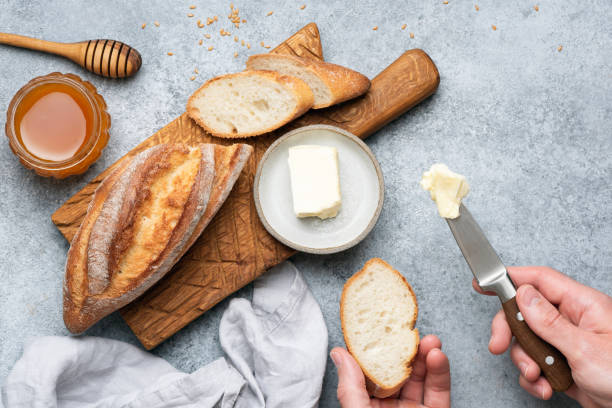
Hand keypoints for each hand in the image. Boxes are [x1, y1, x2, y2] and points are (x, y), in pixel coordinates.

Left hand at [331, 334, 449, 407]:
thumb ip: (351, 388)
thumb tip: (339, 352)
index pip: (370, 374)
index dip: (376, 350)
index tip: (381, 329)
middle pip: (399, 373)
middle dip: (406, 351)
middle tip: (410, 331)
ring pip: (421, 379)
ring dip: (426, 357)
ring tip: (429, 340)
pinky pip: (439, 394)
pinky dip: (440, 374)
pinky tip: (438, 357)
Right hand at [474, 266, 611, 406]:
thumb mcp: (585, 349)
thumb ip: (549, 321)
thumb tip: (522, 294)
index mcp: (584, 305)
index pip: (540, 280)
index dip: (511, 278)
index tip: (483, 282)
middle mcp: (574, 321)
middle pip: (526, 311)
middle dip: (509, 330)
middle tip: (497, 346)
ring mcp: (567, 344)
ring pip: (527, 341)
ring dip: (524, 361)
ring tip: (537, 377)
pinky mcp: (564, 365)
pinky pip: (535, 364)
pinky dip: (533, 379)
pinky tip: (545, 388)